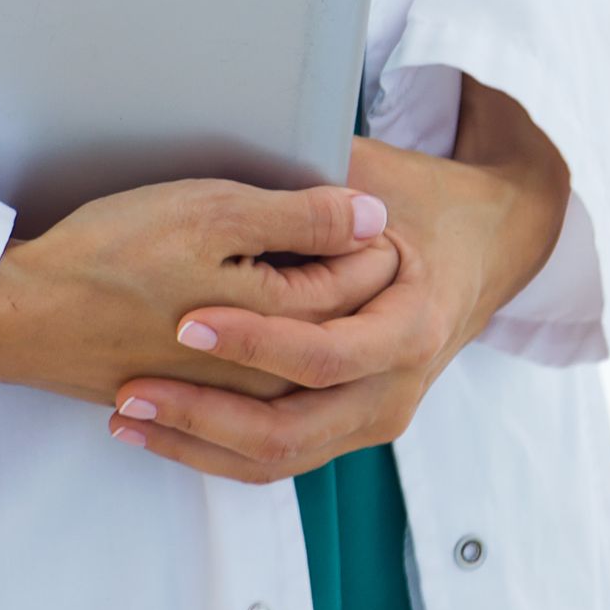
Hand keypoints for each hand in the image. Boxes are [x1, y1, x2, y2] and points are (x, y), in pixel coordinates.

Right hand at [0, 173, 400, 407]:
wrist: (29, 317)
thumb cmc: (116, 254)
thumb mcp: (214, 213)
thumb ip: (300, 219)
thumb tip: (373, 216)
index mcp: (282, 320)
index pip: (360, 278)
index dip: (371, 235)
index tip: (369, 201)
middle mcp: (269, 370)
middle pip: (340, 321)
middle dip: (355, 276)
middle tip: (351, 228)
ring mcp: (233, 392)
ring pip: (303, 355)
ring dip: (317, 313)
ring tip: (304, 261)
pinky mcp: (199, 397)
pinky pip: (262, 382)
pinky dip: (275, 349)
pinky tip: (258, 316)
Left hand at [104, 80, 571, 478]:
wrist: (484, 245)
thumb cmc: (423, 202)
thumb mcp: (381, 177)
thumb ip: (325, 179)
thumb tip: (268, 150)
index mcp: (408, 327)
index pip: (319, 354)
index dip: (250, 341)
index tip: (186, 320)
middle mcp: (393, 388)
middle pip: (289, 430)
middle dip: (202, 412)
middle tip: (133, 385)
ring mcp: (369, 417)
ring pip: (275, 458)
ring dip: (196, 441)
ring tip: (125, 412)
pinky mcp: (344, 426)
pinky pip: (276, 459)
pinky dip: (213, 450)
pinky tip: (156, 427)